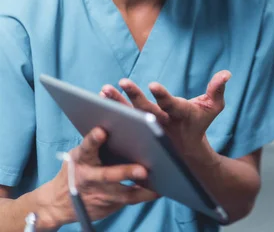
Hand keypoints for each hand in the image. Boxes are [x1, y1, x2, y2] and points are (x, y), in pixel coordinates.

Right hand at [41, 127, 158, 226]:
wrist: (58, 203)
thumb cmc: (78, 169)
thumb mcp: (80, 155)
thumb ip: (96, 144)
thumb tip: (122, 123)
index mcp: (81, 159)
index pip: (86, 148)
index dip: (93, 140)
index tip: (102, 131)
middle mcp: (89, 178)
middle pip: (107, 175)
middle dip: (125, 172)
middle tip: (142, 170)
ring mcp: (99, 194)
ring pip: (122, 193)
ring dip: (142, 190)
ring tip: (160, 185)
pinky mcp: (108, 205)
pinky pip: (130, 200)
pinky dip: (145, 195)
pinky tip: (159, 190)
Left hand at [100, 71, 230, 162]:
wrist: (186, 151)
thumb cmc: (199, 122)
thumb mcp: (212, 107)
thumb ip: (217, 89)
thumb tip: (227, 73)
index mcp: (180, 115)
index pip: (171, 104)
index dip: (162, 95)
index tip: (153, 85)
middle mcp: (162, 123)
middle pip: (146, 110)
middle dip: (134, 97)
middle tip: (122, 82)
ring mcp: (148, 129)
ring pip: (130, 116)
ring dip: (116, 103)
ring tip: (104, 89)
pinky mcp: (138, 132)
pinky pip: (122, 123)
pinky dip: (110, 114)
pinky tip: (97, 101)